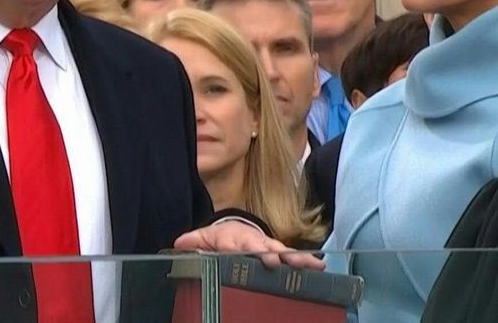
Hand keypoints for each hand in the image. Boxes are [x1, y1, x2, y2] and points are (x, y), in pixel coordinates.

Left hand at [174, 221, 324, 269]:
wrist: (233, 230)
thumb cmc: (219, 237)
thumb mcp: (203, 238)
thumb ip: (192, 241)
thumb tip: (178, 244)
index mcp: (234, 238)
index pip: (243, 244)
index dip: (253, 250)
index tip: (263, 256)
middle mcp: (254, 241)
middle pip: (267, 247)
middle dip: (277, 253)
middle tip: (286, 261)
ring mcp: (268, 246)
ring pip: (283, 251)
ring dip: (297, 257)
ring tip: (313, 264)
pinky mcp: (278, 253)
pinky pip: (292, 257)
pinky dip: (305, 261)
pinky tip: (320, 267)